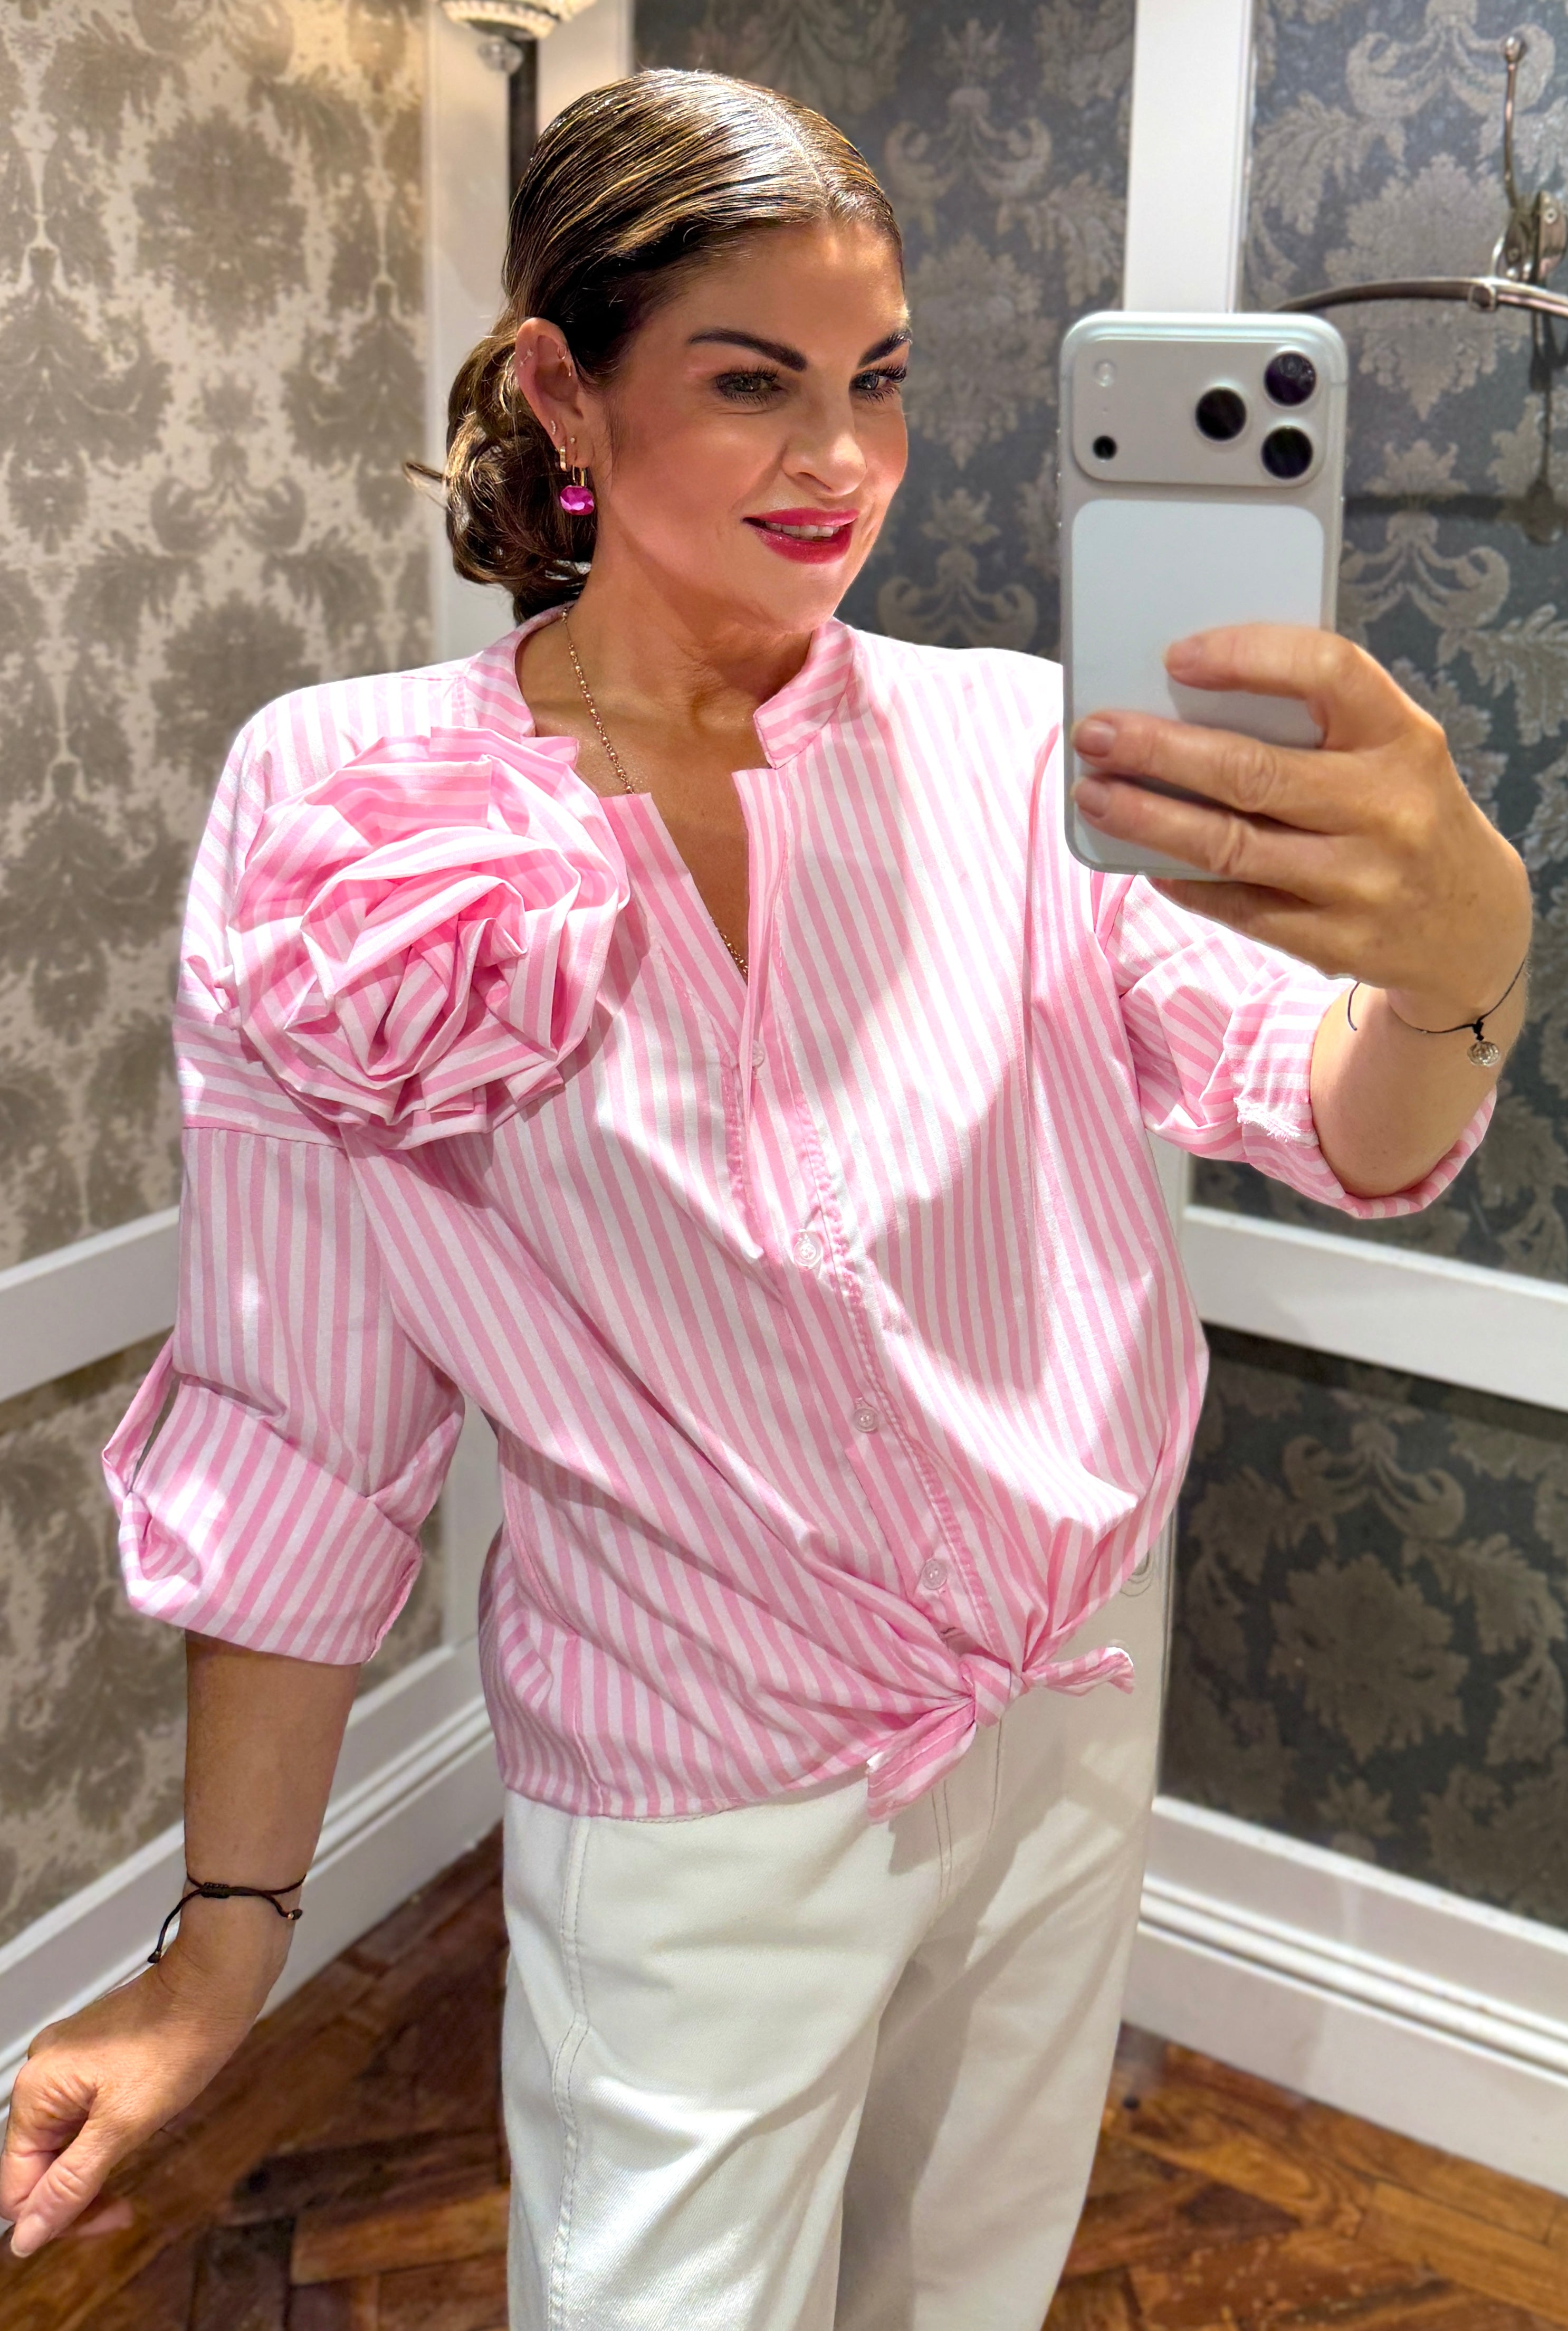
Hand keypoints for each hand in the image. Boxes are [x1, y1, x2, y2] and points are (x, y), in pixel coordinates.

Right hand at [1, 1919, 281, 2257]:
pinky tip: (135, 2135)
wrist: (216, 1983)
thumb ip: (71, 2184)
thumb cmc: (178, 2040)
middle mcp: (41, 2076)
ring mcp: (68, 2064)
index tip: (110, 2218)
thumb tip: (26, 2237)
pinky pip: (84, 2116)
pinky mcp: (95, 2058)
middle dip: (79, 2194)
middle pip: (39, 2166)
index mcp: (35, 2092)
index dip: (59, 2217)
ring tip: (135, 2167)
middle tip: (125, 2207)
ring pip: (64, 2143)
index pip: (18, 2187)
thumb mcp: (123, 2124)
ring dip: (94, 2168)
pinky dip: (105, 2138)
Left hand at [1071, 624, 1531, 1027]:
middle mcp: (1387, 808)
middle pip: (1252, 772)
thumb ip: (1319, 723)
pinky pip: (1238, 908)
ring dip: (1149, 819)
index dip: (1248, 656)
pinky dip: (1183, 881)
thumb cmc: (1406, 811)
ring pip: (1231, 847)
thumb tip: (1189, 700)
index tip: (1176, 656)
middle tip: (1096, 733)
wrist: (1472, 923)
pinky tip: (1144, 859)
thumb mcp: (1390, 751)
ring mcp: (1362, 882)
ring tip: (1095, 796)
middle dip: (1159, 750)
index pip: (1328, 672)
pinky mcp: (1336, 941)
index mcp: (1403, 738)